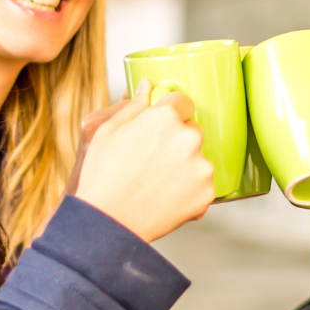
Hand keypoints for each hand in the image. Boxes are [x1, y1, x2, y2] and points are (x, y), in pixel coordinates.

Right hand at [75, 79, 214, 240]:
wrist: (107, 222)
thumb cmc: (102, 177)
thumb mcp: (107, 130)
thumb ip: (134, 105)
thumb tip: (146, 86)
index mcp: (165, 117)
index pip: (182, 101)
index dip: (169, 113)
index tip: (161, 127)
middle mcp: (188, 138)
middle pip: (191, 130)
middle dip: (176, 140)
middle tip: (152, 159)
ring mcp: (201, 166)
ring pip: (198, 158)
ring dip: (184, 165)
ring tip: (157, 181)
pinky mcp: (207, 193)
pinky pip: (202, 184)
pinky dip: (189, 190)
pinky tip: (165, 196)